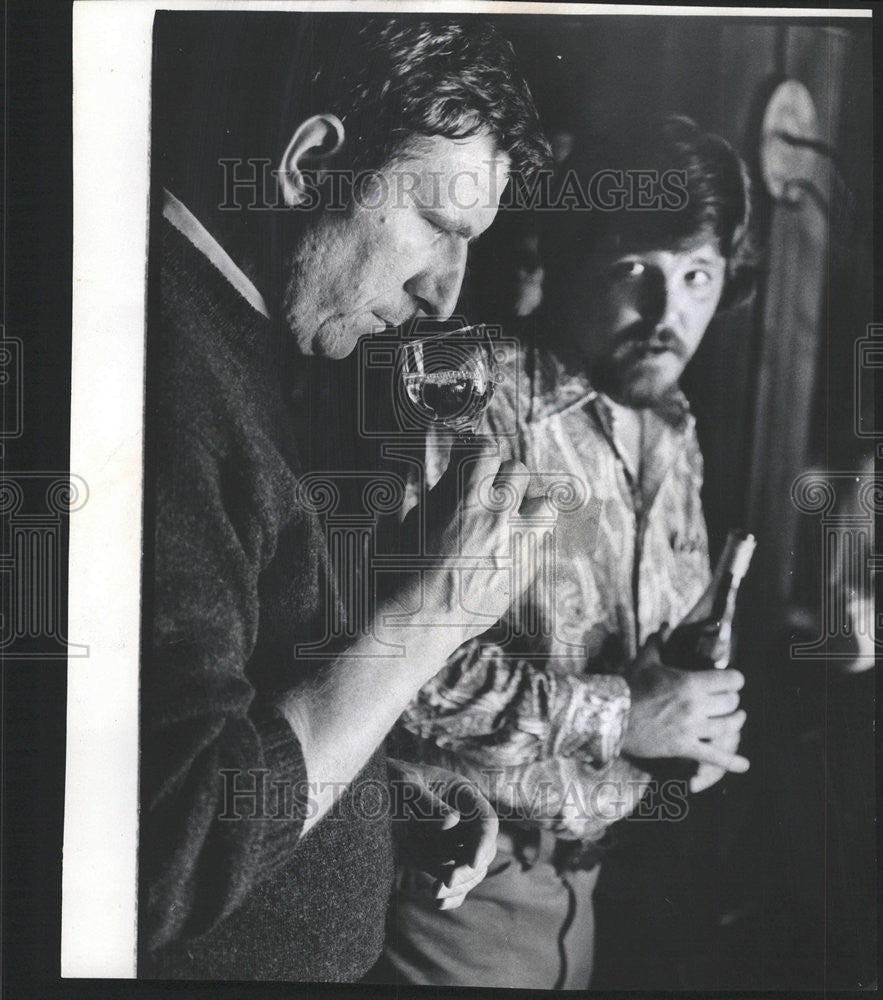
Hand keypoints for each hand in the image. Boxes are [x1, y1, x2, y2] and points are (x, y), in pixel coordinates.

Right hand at [386, 438, 553, 644]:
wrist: (417, 624)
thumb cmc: (398, 573)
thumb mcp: (399, 521)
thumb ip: (418, 489)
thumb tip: (419, 468)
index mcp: (464, 497)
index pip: (487, 449)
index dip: (476, 451)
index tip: (468, 458)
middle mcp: (498, 516)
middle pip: (518, 470)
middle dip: (500, 475)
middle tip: (484, 489)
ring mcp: (518, 545)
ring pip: (546, 503)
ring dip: (529, 502)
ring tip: (509, 514)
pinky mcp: (527, 572)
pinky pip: (544, 541)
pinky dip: (531, 537)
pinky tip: (511, 545)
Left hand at [389, 759, 497, 909]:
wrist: (372, 790)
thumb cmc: (392, 777)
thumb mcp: (406, 783)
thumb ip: (427, 801)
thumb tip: (452, 822)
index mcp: (465, 797)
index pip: (487, 822)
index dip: (484, 843)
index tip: (471, 862)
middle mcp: (464, 822)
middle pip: (481, 852)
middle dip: (468, 870)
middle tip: (447, 881)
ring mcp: (452, 842)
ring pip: (468, 871)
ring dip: (458, 885)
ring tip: (435, 893)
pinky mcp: (438, 859)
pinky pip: (453, 881)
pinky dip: (452, 895)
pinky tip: (440, 904)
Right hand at [622, 632, 748, 774]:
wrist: (612, 715)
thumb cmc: (629, 685)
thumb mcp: (645, 661)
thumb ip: (658, 642)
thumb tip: (665, 625)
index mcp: (690, 683)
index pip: (730, 680)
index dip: (734, 679)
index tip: (731, 679)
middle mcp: (695, 706)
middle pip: (732, 703)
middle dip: (732, 699)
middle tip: (728, 698)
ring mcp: (691, 728)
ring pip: (728, 726)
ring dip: (735, 722)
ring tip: (737, 718)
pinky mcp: (684, 747)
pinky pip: (713, 756)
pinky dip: (731, 762)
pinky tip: (744, 765)